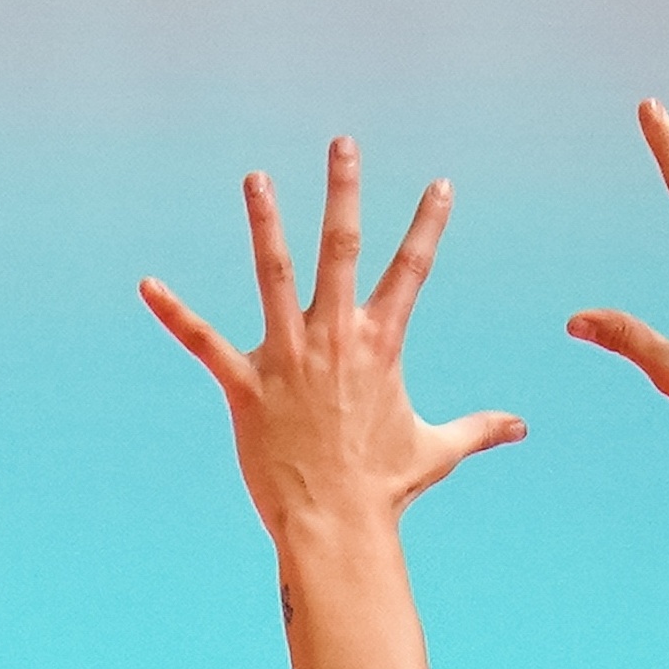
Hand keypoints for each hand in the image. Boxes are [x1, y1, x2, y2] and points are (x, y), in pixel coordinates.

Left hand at [143, 138, 523, 538]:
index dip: (428, 225)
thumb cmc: (385, 490)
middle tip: (342, 143)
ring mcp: (288, 357)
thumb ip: (479, 429)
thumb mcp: (438, 451)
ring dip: (265, 222)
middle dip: (343, 192)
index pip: (411, 270)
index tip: (440, 184)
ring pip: (273, 273)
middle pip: (341, 249)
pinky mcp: (245, 385)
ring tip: (256, 179)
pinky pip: (203, 341)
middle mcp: (335, 338)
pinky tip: (146, 285)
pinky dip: (173, 313)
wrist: (337, 525)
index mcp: (380, 344)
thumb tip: (522, 427)